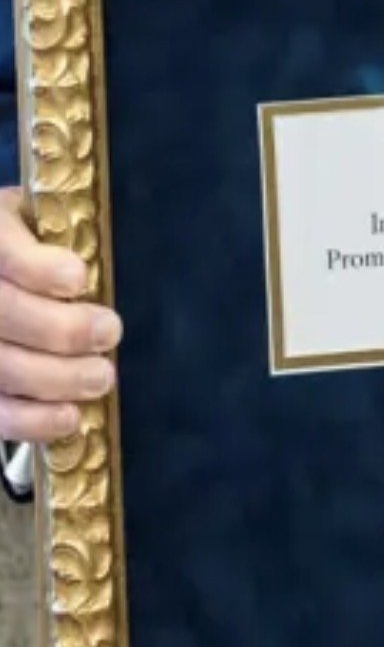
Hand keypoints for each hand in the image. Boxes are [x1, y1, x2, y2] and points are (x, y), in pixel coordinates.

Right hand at [0, 187, 120, 450]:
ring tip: (100, 376)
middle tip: (108, 331)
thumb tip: (86, 274)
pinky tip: (70, 416)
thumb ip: (50, 239)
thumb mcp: (32, 225)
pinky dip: (35, 420)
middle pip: (2, 313)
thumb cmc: (22, 250)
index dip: (35, 268)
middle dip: (62, 329)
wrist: (1, 287)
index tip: (77, 277)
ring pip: (2, 366)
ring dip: (59, 378)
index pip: (1, 252)